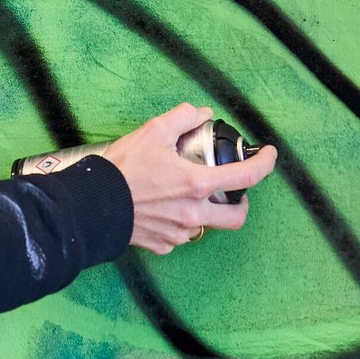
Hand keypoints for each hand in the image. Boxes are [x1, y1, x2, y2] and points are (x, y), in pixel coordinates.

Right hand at [99, 103, 278, 254]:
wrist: (91, 204)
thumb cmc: (122, 168)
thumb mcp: (152, 131)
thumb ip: (183, 118)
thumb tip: (201, 113)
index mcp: (197, 184)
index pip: (247, 176)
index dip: (265, 163)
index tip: (268, 155)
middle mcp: (194, 214)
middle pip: (236, 217)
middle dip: (241, 203)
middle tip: (229, 188)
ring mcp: (179, 233)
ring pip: (205, 226)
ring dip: (203, 211)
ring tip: (183, 195)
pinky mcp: (162, 245)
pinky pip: (179, 236)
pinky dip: (177, 223)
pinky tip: (162, 210)